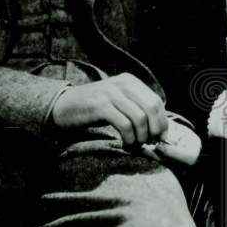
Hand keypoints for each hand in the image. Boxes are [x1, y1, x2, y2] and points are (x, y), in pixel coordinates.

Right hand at [50, 73, 166, 144]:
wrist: (64, 106)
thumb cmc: (95, 108)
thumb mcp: (118, 101)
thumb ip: (136, 108)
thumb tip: (158, 128)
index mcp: (131, 81)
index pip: (156, 101)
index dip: (162, 121)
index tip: (161, 138)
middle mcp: (123, 83)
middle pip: (151, 108)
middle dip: (155, 129)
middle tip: (150, 143)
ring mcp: (111, 94)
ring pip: (139, 118)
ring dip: (141, 136)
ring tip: (135, 145)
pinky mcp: (101, 106)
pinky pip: (124, 125)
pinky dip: (129, 138)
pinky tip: (126, 144)